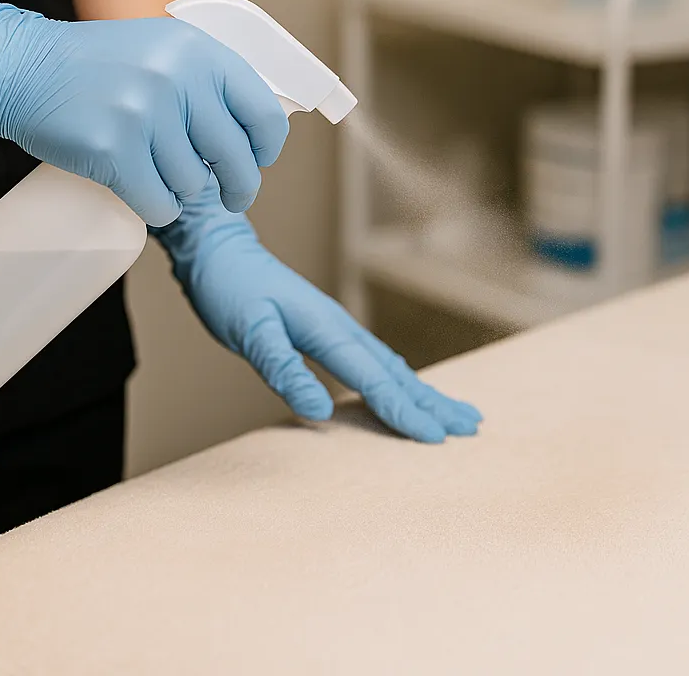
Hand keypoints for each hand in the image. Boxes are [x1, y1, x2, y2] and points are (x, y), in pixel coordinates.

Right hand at [0, 0, 288, 225]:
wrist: (21, 68)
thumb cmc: (96, 66)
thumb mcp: (163, 50)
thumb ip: (208, 81)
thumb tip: (256, 136)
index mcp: (198, 51)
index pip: (262, 112)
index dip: (266, 147)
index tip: (260, 160)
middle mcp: (176, 77)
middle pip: (234, 158)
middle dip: (239, 187)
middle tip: (232, 197)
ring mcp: (143, 113)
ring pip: (194, 185)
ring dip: (180, 189)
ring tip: (154, 168)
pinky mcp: (113, 150)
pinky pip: (161, 205)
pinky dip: (156, 207)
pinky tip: (142, 190)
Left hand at [153, 178, 481, 441]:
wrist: (218, 249)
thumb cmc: (229, 289)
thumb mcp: (248, 330)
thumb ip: (283, 368)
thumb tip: (320, 410)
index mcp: (327, 329)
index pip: (373, 379)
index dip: (403, 411)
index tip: (436, 439)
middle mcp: (340, 326)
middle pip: (395, 371)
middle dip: (432, 401)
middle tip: (470, 426)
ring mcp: (335, 326)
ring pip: (389, 365)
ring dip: (423, 390)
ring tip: (456, 410)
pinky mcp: (324, 329)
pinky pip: (372, 360)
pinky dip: (396, 378)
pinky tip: (404, 387)